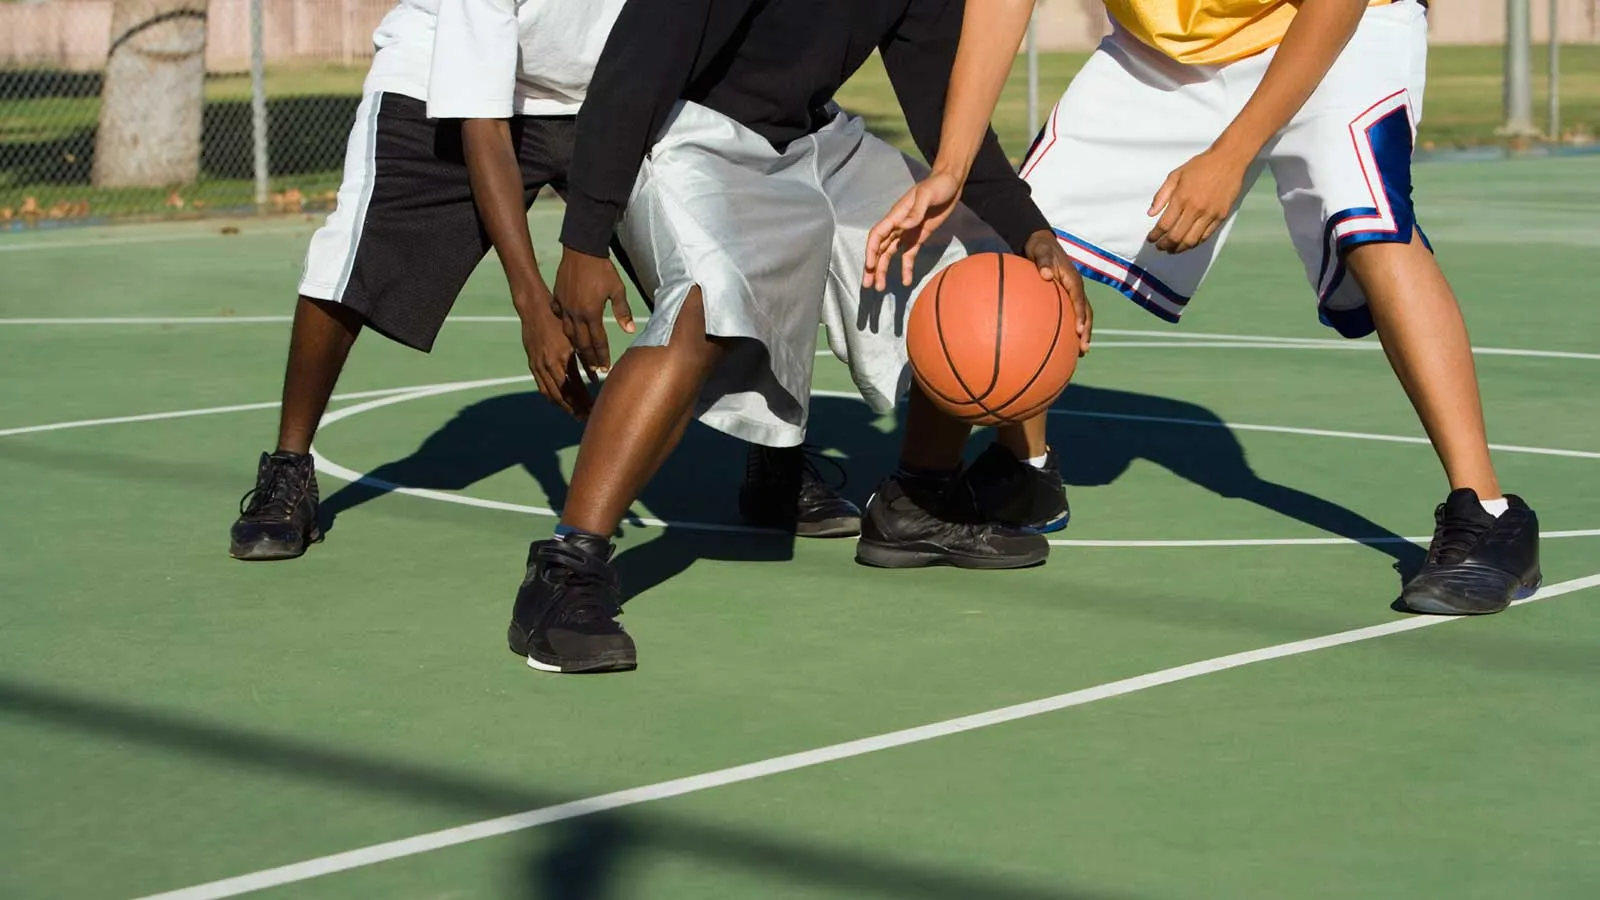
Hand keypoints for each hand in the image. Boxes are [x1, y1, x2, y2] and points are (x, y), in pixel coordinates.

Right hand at [513, 285, 591, 418]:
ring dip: (562, 405)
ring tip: (574, 412)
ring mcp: (537, 366)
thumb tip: (597, 376)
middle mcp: (547, 366)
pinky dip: (551, 395)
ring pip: (549, 393)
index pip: (573, 389)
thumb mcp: (575, 338)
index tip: (594, 409)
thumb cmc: (560, 321)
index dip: (584, 401)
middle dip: (574, 408)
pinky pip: (541, 386)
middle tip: (586, 417)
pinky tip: (560, 399)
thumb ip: (585, 358)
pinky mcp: (533, 364)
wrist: (535, 309)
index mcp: (560, 359)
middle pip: (561, 396)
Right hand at [551, 247, 634, 372]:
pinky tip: (568, 330)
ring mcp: (564, 306)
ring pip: (568, 333)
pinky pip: (559, 316)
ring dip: (576, 345)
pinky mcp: (557, 298)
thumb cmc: (603, 269)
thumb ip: (623, 311)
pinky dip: (563, 325)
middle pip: (582, 342)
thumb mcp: (618, 289)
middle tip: (595, 369)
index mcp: (591, 313)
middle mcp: (575, 313)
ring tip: (582, 355)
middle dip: (589, 357)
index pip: (598, 341)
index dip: (602, 356)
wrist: (582, 249)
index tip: (605, 368)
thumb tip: (630, 330)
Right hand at [863, 169, 963, 292]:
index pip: (877, 235)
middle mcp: (897, 226)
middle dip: (873, 266)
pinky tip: (906, 281)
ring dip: (883, 270)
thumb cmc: (937, 185)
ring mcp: (906, 233)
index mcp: (896, 215)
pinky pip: (908, 256)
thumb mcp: (927, 195)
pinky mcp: (917, 238)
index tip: (869, 266)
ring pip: (889, 255)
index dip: (871, 251)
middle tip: (869, 285)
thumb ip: (916, 211)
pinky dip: (906, 268)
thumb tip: (903, 226)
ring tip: (881, 288)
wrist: (950, 185)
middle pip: (880, 249)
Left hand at [1023, 230, 1092, 356]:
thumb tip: (1046, 275)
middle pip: (1086, 312)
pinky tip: (1066, 342)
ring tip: (1081, 352)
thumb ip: (1043, 262)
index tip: (1079, 330)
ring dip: (1084, 333)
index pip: (1079, 299)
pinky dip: (1073, 327)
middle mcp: (1076, 288)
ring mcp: (1073, 293)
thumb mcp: (1040, 251)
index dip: (1080, 315)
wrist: (1041, 243)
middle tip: (1084, 349)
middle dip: (1087, 331)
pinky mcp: (1067, 296)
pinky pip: (1072, 314)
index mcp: (1072, 279)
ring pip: (1083, 315)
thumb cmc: (1040, 248)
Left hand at [1146, 148, 1250, 253]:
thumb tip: (1151, 213)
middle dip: (1165, 245)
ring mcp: (1210, 214)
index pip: (1164, 224)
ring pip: (1191, 240)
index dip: (1155, 235)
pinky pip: (1205, 236)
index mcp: (1182, 197)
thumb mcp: (1175, 175)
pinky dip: (1194, 243)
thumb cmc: (1200, 166)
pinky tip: (1187, 243)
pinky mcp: (1221, 216)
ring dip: (1179, 248)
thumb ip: (1162, 195)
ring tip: (1171, 249)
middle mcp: (1195, 208)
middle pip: (1176, 236)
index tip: (1151, 239)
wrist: (1228, 160)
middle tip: (1160, 247)